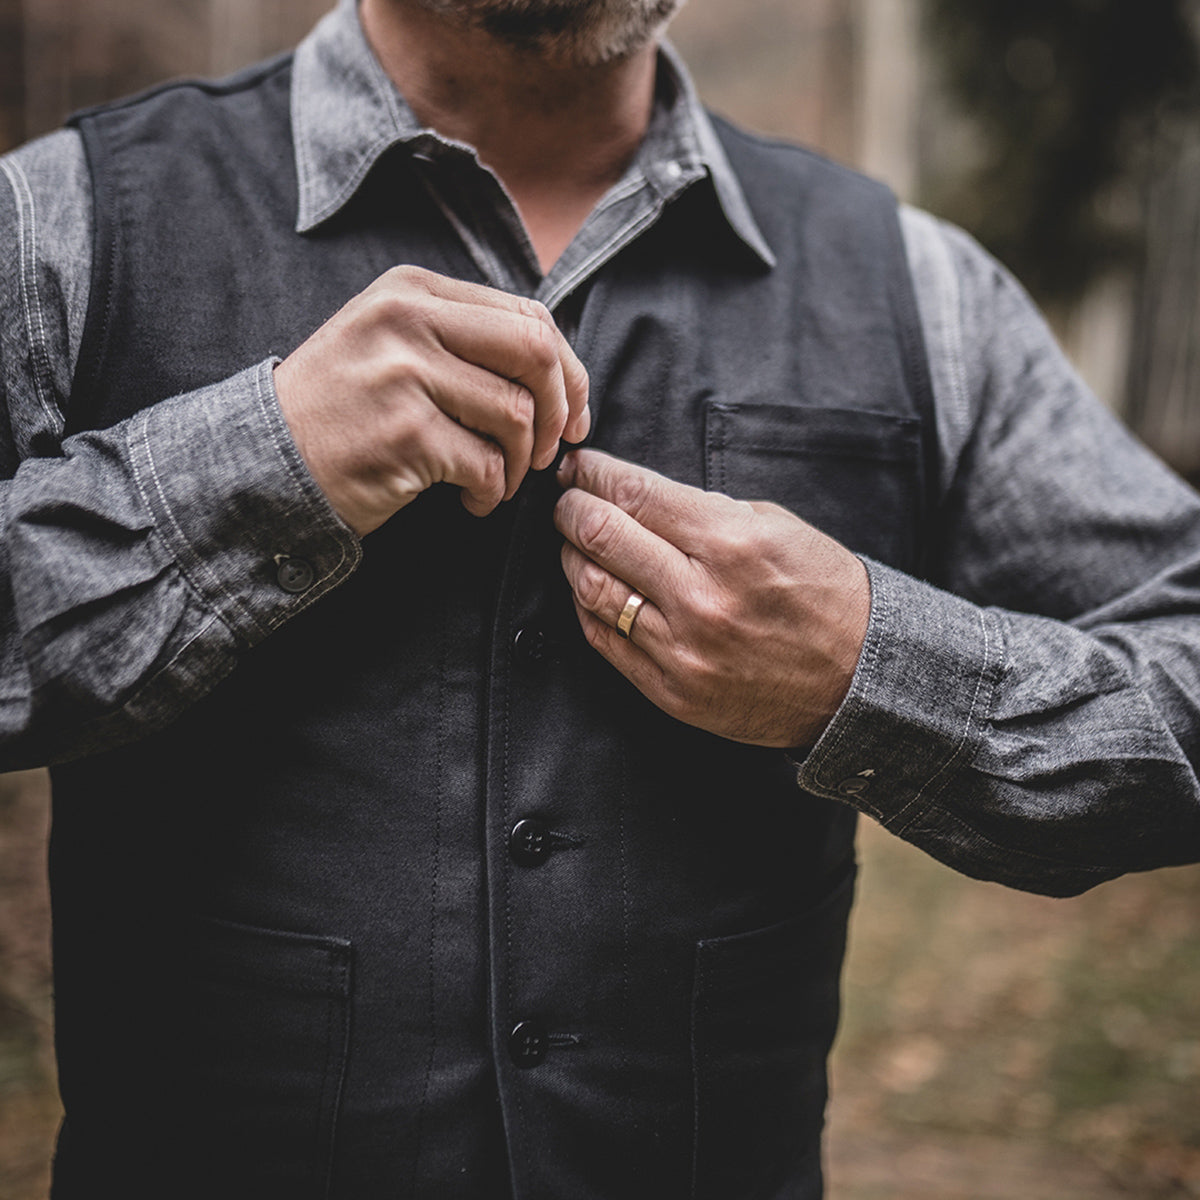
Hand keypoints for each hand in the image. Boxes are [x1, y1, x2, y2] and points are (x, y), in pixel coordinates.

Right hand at [274, 265, 589, 534]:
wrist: (265, 461)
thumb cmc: (342, 412)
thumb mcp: (392, 346)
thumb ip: (463, 339)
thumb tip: (558, 370)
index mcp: (413, 291)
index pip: (527, 316)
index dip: (568, 372)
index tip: (573, 416)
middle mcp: (408, 320)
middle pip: (535, 353)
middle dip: (559, 412)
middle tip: (547, 453)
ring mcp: (404, 373)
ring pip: (517, 415)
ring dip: (520, 464)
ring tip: (496, 482)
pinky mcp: (404, 433)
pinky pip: (487, 465)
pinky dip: (491, 493)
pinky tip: (470, 500)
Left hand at [554, 449, 869, 748]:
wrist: (860, 679)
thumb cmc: (822, 592)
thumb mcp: (775, 527)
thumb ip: (703, 511)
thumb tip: (635, 496)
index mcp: (731, 543)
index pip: (633, 494)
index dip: (593, 474)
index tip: (578, 468)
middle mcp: (701, 597)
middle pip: (599, 536)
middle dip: (571, 507)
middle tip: (565, 498)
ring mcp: (683, 650)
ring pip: (590, 589)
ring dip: (571, 556)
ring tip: (575, 541)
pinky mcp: (672, 691)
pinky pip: (603, 640)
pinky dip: (586, 606)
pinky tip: (590, 586)